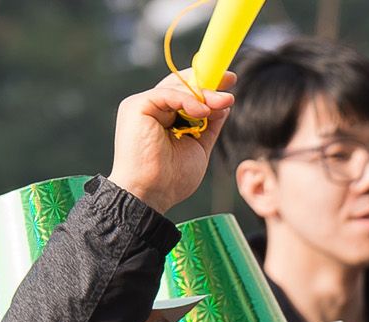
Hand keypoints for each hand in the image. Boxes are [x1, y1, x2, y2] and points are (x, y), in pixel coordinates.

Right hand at [107, 70, 233, 214]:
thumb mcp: (199, 146)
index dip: (207, 84)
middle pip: (181, 84)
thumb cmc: (171, 179)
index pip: (185, 92)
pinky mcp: (136, 107)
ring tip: (225, 101)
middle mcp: (152, 108)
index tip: (230, 81)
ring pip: (176, 87)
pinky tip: (204, 111)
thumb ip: (209, 124)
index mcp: (163, 117)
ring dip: (204, 93)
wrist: (150, 195)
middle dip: (208, 81)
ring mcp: (142, 106)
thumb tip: (225, 103)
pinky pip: (166, 94)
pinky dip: (187, 99)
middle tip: (231, 79)